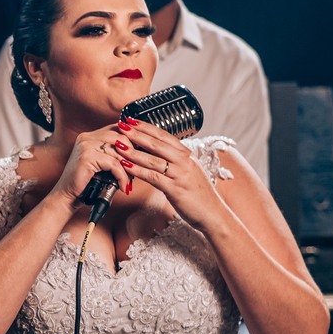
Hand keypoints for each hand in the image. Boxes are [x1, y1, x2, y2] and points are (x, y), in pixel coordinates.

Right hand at [51, 126, 134, 205]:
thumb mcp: (101, 164)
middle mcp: (86, 138)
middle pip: (121, 137)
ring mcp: (86, 146)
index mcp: (89, 136)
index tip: (140, 153)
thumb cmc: (84, 183)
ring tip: (129, 180)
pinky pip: (114, 164)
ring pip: (119, 151)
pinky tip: (122, 185)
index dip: (131, 140)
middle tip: (137, 169)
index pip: (117, 128)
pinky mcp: (87, 157)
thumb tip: (137, 152)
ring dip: (129, 168)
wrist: (67, 196)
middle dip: (133, 154)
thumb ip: (112, 154)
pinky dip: (122, 176)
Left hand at [108, 119, 223, 230]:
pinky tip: (126, 166)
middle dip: (138, 134)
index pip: (165, 136)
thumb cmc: (198, 195)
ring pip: (154, 159)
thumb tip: (158, 154)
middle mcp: (185, 162)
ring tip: (119, 145)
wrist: (213, 213)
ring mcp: (181, 175)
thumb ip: (175, 163)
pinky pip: (153, 177)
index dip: (148, 127)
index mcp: (187, 156)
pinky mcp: (175, 189)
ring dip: (134, 151)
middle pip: (158, 144)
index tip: (133, 120)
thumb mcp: (188, 173)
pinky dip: (138, 170)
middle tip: (122, 126)